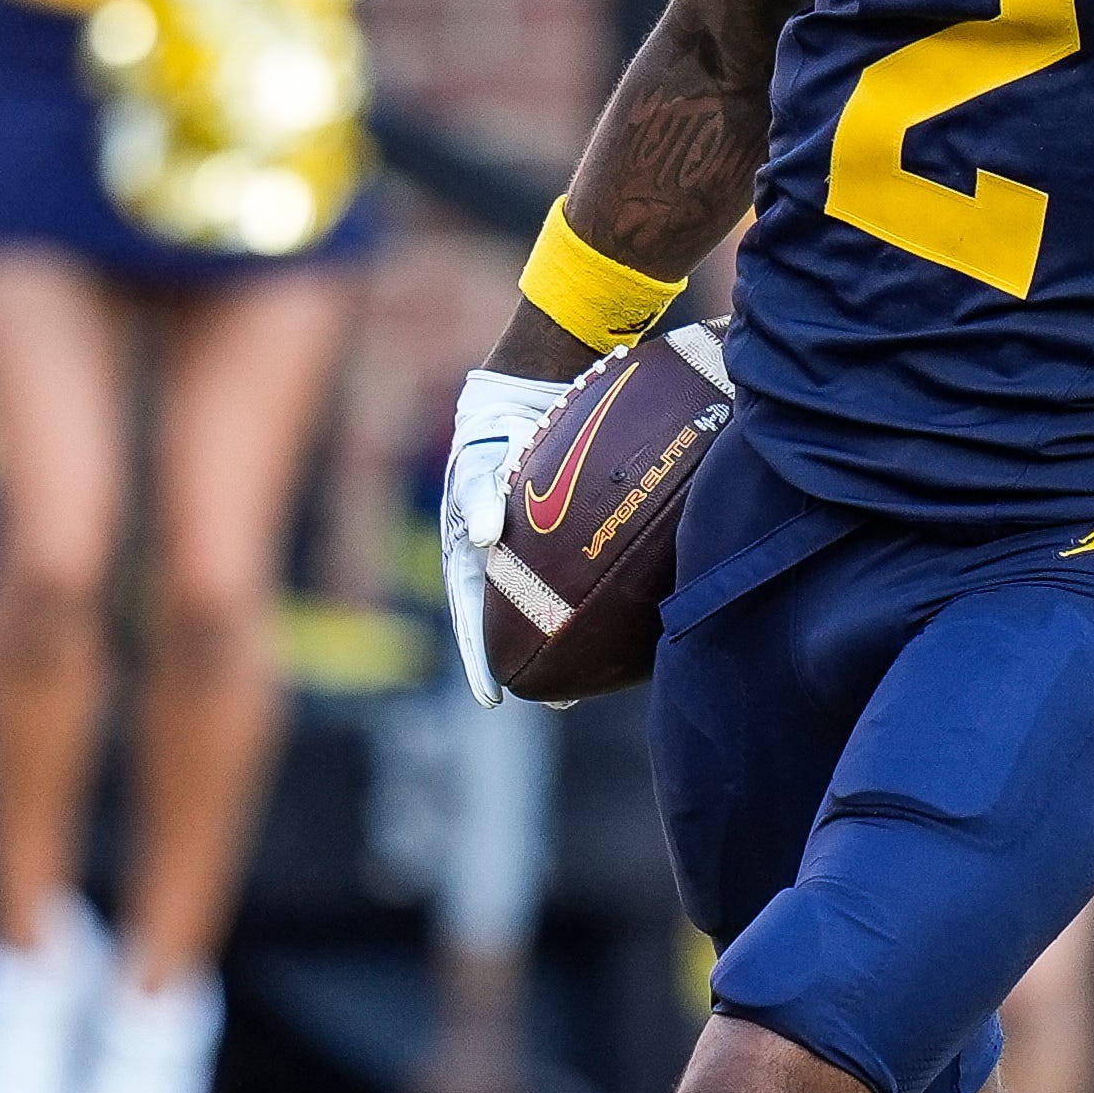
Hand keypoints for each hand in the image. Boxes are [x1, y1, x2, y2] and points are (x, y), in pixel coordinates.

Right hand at [439, 367, 577, 707]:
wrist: (531, 388)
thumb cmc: (495, 426)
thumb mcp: (477, 457)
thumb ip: (477, 493)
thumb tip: (483, 538)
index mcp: (470, 551)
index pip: (474, 617)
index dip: (479, 661)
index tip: (492, 698)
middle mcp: (502, 558)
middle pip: (515, 622)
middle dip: (531, 664)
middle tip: (557, 703)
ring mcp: (535, 550)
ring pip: (549, 607)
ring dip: (566, 642)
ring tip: (590, 686)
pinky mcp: (568, 539)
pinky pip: (579, 580)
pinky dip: (594, 605)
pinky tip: (623, 628)